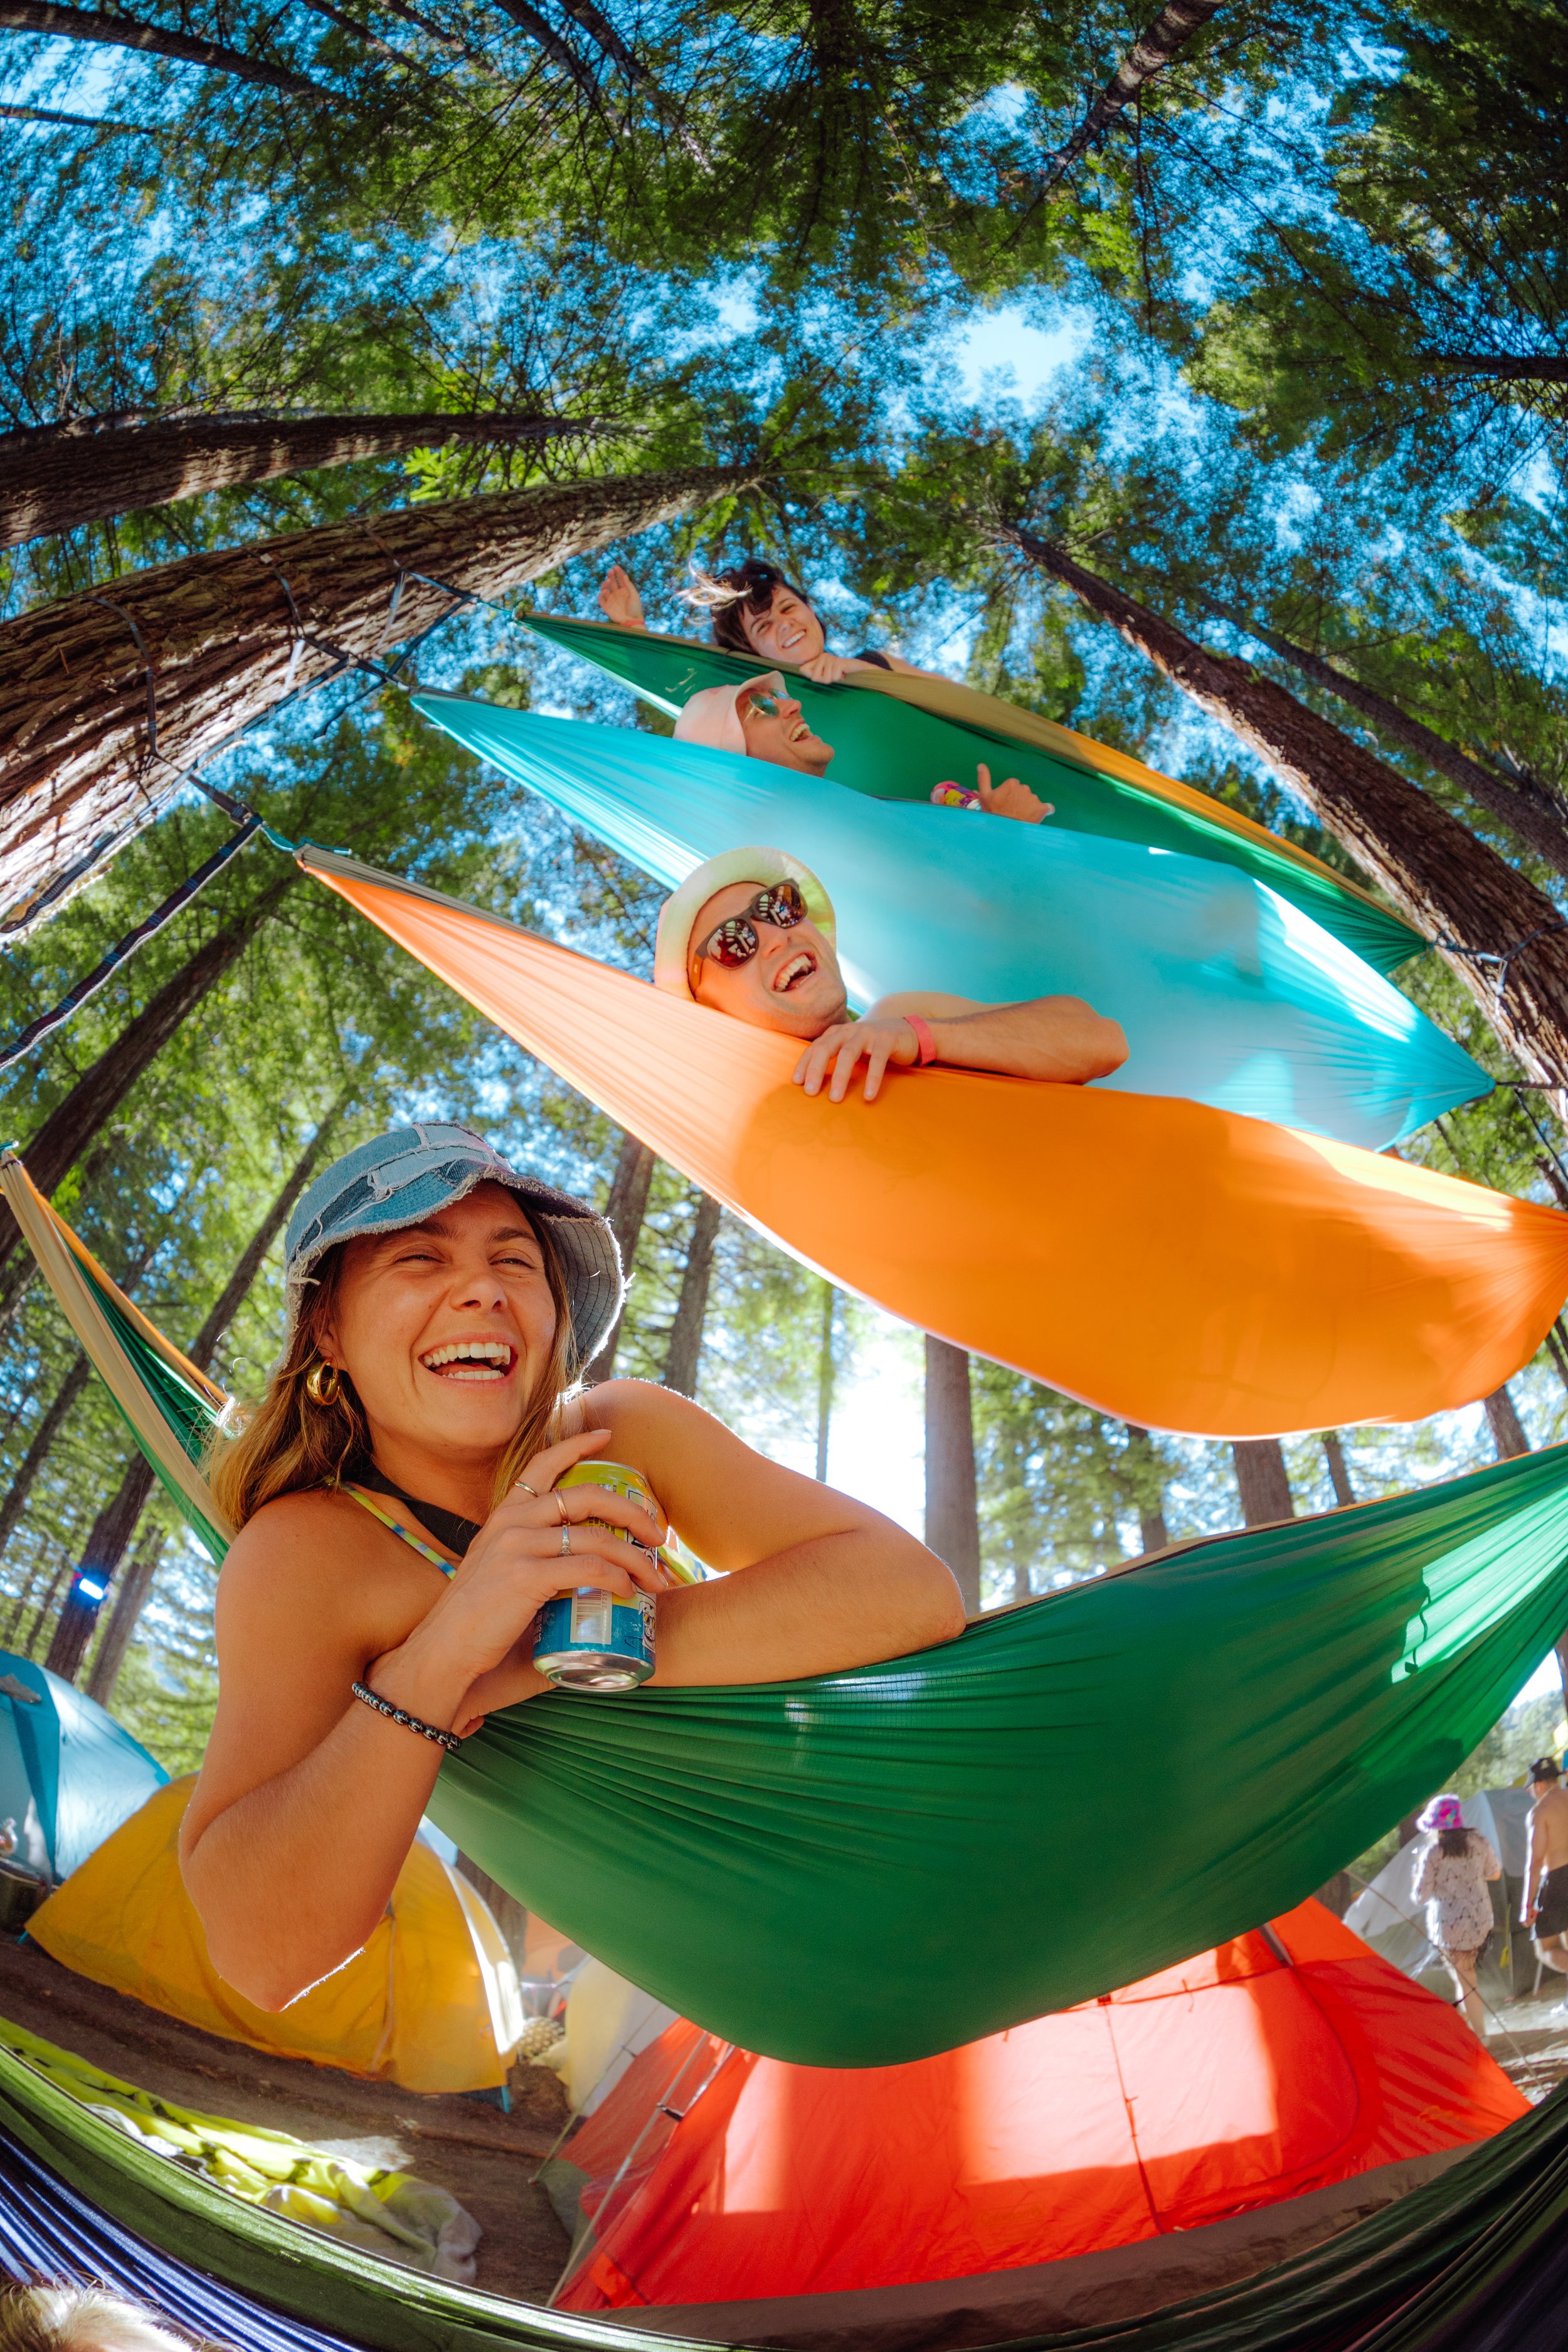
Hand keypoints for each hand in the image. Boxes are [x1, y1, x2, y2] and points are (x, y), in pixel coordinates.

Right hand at [371, 1428, 670, 1730]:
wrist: (443, 1649)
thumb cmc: (476, 1617)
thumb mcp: (499, 1568)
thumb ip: (532, 1555)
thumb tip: (578, 1565)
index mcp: (505, 1514)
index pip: (542, 1464)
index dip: (577, 1445)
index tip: (606, 1436)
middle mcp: (512, 1521)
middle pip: (588, 1496)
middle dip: (633, 1512)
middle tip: (659, 1536)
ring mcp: (518, 1546)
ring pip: (597, 1537)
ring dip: (636, 1558)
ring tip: (656, 1577)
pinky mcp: (525, 1577)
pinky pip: (588, 1568)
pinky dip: (617, 1578)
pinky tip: (628, 1591)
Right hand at [597, 566, 644, 629]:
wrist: (632, 621)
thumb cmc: (635, 608)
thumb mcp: (634, 595)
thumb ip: (629, 585)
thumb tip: (625, 575)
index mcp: (625, 590)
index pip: (620, 579)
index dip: (618, 572)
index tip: (616, 567)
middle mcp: (617, 594)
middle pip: (612, 582)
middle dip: (611, 575)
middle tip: (610, 571)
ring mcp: (611, 600)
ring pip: (605, 588)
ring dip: (605, 584)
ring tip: (608, 581)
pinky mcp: (607, 607)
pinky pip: (601, 599)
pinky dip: (601, 594)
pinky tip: (605, 592)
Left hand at [794, 1015, 919, 1103]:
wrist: (907, 1031)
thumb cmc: (873, 1045)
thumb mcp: (851, 1047)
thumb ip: (835, 1057)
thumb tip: (813, 1082)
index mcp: (837, 1033)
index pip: (815, 1047)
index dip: (804, 1064)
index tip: (797, 1082)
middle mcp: (849, 1031)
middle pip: (826, 1048)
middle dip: (816, 1070)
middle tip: (810, 1092)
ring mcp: (867, 1033)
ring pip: (848, 1054)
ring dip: (840, 1077)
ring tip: (835, 1098)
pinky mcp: (886, 1040)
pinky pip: (877, 1060)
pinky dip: (872, 1078)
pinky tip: (868, 1095)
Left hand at [798, 650, 871, 684]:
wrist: (860, 668)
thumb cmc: (842, 672)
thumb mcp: (827, 673)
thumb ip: (814, 672)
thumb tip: (801, 670)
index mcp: (819, 658)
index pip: (804, 670)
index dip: (814, 676)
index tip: (825, 674)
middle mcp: (824, 656)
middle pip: (815, 678)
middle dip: (826, 680)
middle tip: (835, 674)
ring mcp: (831, 658)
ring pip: (826, 678)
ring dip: (835, 679)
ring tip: (841, 673)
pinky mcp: (838, 661)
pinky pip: (834, 677)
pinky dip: (841, 677)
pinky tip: (845, 672)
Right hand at [970, 763, 1052, 823]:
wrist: (1004, 832)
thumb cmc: (993, 814)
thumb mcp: (984, 796)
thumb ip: (984, 779)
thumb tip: (981, 765)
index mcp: (1012, 783)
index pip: (1013, 787)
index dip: (1008, 796)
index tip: (1004, 803)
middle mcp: (1025, 788)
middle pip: (1023, 793)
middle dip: (1019, 801)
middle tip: (1011, 812)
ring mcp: (1034, 799)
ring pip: (1032, 801)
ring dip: (1028, 807)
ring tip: (1020, 818)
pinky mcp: (1042, 809)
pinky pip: (1048, 808)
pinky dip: (1045, 811)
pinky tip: (1038, 816)